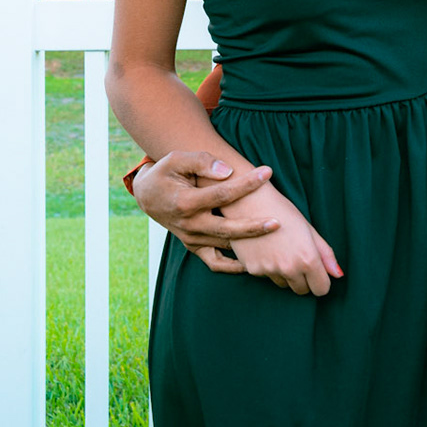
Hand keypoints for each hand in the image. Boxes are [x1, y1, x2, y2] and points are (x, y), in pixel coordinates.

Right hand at [132, 150, 278, 273]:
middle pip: (227, 229)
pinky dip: (233, 266)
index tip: (268, 172)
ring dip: (249, 245)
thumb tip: (227, 171)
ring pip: (225, 246)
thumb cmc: (166, 173)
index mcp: (185, 203)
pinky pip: (214, 262)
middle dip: (254, 227)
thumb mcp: (177, 160)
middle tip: (278, 222)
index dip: (246, 184)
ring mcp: (191, 238)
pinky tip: (253, 263)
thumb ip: (201, 162)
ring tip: (273, 240)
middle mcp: (189, 225)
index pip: (222, 195)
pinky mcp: (193, 246)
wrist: (148, 194)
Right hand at [222, 184, 341, 295]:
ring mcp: (269, 271)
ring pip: (284, 284)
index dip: (321, 281)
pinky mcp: (252, 270)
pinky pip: (267, 277)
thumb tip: (338, 274)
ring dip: (286, 275)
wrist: (249, 202)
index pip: (321, 289)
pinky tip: (267, 248)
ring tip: (281, 250)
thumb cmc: (283, 211)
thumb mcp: (309, 229)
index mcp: (307, 259)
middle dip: (304, 279)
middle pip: (302, 290)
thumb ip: (325, 254)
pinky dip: (269, 268)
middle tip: (299, 258)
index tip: (318, 272)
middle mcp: (288, 269)